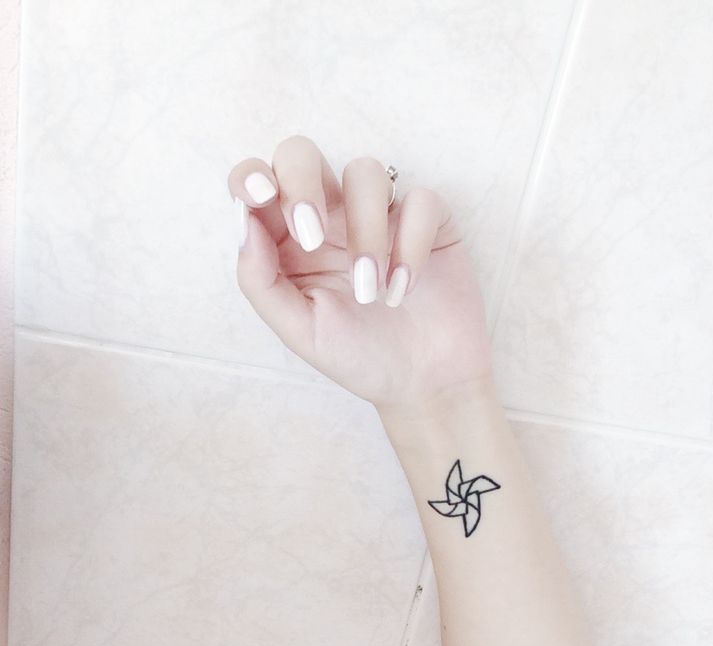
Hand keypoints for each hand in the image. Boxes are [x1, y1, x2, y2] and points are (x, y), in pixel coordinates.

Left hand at [227, 135, 493, 410]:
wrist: (423, 382)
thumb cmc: (357, 355)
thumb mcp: (299, 328)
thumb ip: (261, 279)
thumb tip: (243, 220)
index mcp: (290, 241)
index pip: (260, 183)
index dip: (253, 176)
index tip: (261, 197)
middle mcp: (332, 218)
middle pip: (303, 154)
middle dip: (302, 184)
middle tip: (313, 234)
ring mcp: (380, 214)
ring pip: (365, 172)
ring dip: (365, 231)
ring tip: (371, 290)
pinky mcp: (427, 221)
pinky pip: (421, 199)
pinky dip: (411, 243)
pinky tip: (405, 288)